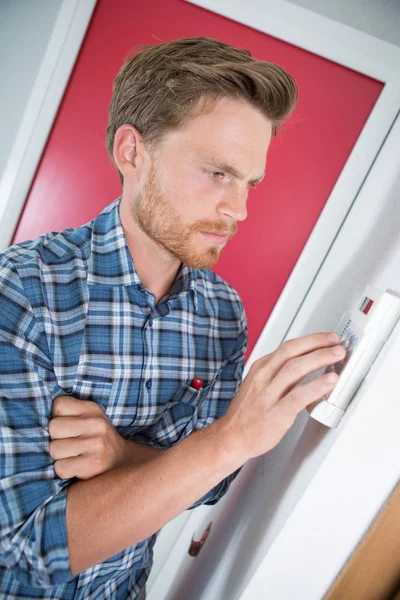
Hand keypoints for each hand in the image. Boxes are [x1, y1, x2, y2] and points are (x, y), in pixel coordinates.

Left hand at [49, 397, 128, 479]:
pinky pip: (61, 468)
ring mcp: (95, 444)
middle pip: (53, 427)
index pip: (59, 405)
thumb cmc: (98, 439)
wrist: (123, 462)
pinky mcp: (92, 464)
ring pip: (54, 449)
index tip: (67, 427)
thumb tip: (39, 419)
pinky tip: (75, 466)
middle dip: (56, 439)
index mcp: (92, 408)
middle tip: (68, 443)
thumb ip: (70, 413)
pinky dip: (64, 470)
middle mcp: (96, 423)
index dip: (57, 417)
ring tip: (72, 456)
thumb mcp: (91, 418)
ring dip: (59, 456)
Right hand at [220, 332, 345, 459]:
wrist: (231, 437)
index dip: (311, 340)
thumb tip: (307, 365)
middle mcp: (263, 377)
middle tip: (336, 341)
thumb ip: (280, 375)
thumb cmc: (247, 414)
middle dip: (317, 343)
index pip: (288, 347)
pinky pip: (299, 396)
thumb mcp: (259, 385)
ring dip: (319, 358)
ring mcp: (269, 394)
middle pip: (292, 351)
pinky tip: (330, 381)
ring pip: (295, 368)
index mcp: (260, 368)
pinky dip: (316, 386)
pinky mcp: (276, 413)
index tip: (327, 338)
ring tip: (337, 355)